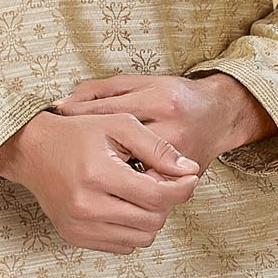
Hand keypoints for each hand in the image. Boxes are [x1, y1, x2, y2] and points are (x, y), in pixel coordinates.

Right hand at [0, 107, 200, 254]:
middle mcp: (86, 206)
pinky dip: (131, 229)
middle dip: (165, 202)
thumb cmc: (77, 134)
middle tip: (160, 182)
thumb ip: (157, 148)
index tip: (188, 178)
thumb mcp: (120, 125)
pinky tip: (123, 206)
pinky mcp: (75, 237)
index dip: (182, 189)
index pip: (157, 196)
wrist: (33, 152)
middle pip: (152, 221)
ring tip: (141, 194)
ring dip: (150, 218)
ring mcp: (79, 226)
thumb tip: (188, 171)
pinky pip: (122, 246)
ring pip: (141, 238)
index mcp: (98, 174)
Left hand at [47, 73, 277, 171]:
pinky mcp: (190, 176)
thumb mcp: (138, 83)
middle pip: (122, 155)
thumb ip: (100, 91)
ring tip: (96, 182)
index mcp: (157, 101)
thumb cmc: (173, 96)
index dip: (80, 123)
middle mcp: (172, 129)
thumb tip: (61, 106)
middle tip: (77, 167)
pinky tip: (120, 191)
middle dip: (95, 164)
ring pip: (140, 181)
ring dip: (115, 186)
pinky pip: (157, 192)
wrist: (219, 114)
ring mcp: (184, 156)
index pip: (109, 115)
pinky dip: (136, 195)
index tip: (58, 131)